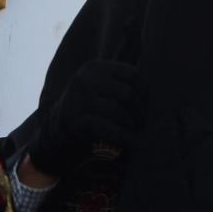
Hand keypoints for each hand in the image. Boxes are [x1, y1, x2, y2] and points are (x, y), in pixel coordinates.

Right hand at [25, 60, 144, 180]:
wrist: (55, 131)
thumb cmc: (86, 108)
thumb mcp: (98, 88)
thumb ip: (119, 83)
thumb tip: (157, 90)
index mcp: (94, 67)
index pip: (132, 74)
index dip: (145, 91)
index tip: (149, 105)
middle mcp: (85, 79)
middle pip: (127, 93)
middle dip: (140, 111)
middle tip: (144, 123)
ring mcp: (79, 99)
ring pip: (118, 111)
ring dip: (133, 125)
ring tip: (139, 133)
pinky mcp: (77, 121)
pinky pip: (109, 129)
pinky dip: (126, 138)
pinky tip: (137, 144)